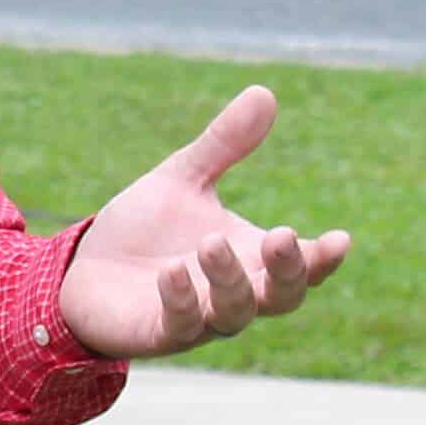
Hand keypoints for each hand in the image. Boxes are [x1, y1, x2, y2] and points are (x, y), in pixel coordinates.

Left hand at [57, 86, 349, 360]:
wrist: (84, 270)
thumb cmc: (145, 230)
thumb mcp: (184, 179)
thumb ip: (224, 145)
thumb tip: (264, 92)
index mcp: (249, 258)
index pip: (301, 265)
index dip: (322, 257)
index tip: (340, 238)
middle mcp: (234, 293)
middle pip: (282, 297)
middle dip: (287, 271)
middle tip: (281, 236)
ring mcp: (199, 318)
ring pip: (234, 313)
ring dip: (229, 280)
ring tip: (211, 243)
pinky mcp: (158, 332)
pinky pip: (180, 325)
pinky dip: (181, 300)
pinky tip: (171, 272)